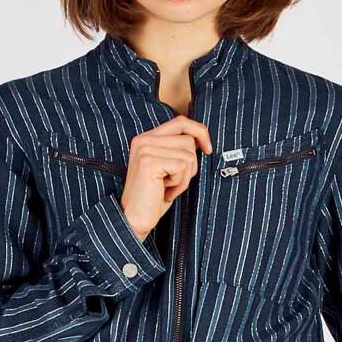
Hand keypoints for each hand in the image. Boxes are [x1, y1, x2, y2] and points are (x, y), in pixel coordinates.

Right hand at [119, 118, 212, 238]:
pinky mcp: (149, 162)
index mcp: (147, 138)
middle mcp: (144, 140)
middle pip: (188, 141)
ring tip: (168, 187)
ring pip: (188, 155)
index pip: (181, 122)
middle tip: (173, 182)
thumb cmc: (153, 197)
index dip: (199, 132)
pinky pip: (182, 167)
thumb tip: (201, 139)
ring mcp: (145, 149)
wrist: (134, 219)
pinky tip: (165, 192)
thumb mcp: (168, 168)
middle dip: (190, 166)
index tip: (208, 149)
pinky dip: (180, 184)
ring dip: (184, 177)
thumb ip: (178, 150)